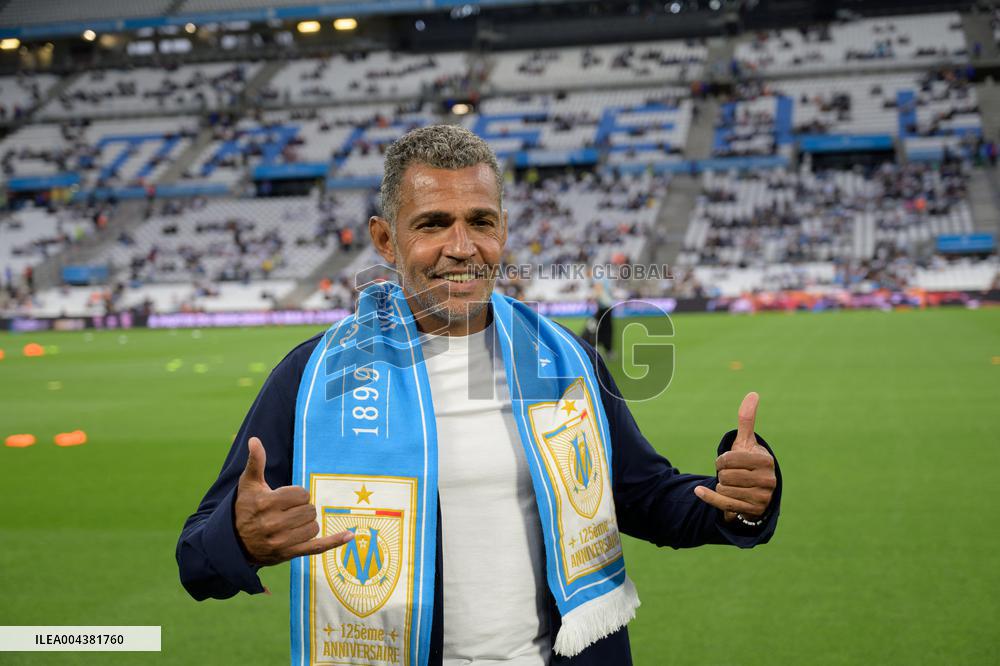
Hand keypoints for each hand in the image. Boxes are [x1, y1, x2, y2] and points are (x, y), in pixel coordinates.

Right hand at [234, 436, 353, 565]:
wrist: (234, 542)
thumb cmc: (245, 507)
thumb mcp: (248, 484)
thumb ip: (256, 462)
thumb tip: (254, 440)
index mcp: (266, 503)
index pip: (301, 494)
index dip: (296, 494)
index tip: (285, 499)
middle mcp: (273, 524)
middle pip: (309, 510)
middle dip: (302, 508)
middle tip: (287, 511)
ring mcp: (281, 542)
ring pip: (314, 526)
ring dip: (307, 523)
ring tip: (292, 523)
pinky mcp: (288, 554)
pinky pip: (316, 548)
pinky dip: (334, 542)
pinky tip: (349, 536)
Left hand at [693, 392, 775, 521]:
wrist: (755, 489)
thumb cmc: (748, 461)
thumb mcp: (746, 442)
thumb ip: (746, 419)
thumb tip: (753, 393)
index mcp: (765, 461)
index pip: (731, 459)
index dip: (722, 460)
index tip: (725, 461)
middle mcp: (768, 480)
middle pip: (727, 475)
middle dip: (722, 474)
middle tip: (729, 475)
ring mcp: (761, 497)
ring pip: (725, 489)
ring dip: (721, 486)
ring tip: (731, 485)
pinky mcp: (752, 511)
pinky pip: (724, 504)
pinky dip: (708, 497)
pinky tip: (698, 492)